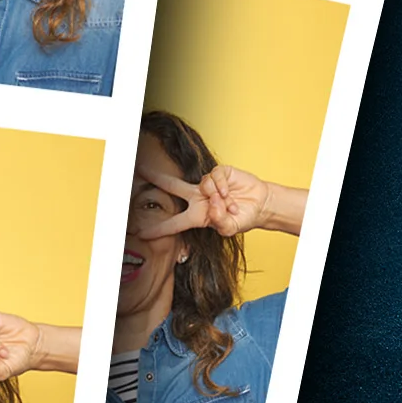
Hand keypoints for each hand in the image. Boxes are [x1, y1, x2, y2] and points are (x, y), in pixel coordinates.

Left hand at [139, 164, 276, 238]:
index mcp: (196, 216)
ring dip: (216, 196)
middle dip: (156, 177)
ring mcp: (208, 185)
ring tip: (228, 204)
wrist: (261, 205)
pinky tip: (230, 193)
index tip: (141, 233)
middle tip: (140, 169)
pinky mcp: (220, 173)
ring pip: (202, 185)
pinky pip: (214, 177)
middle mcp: (197, 198)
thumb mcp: (230, 228)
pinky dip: (221, 186)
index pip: (173, 223)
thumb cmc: (242, 218)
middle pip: (172, 186)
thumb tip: (211, 207)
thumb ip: (220, 222)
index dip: (158, 228)